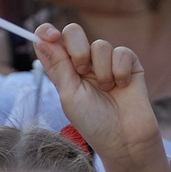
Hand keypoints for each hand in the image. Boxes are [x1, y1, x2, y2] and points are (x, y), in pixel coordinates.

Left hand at [34, 21, 166, 171]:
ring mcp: (106, 63)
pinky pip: (122, 52)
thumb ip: (58, 66)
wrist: (125, 139)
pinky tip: (122, 86)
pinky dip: (120, 70)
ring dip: (102, 69)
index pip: (50, 42)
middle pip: (74, 32)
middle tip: (82, 70)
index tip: (51, 35)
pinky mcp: (129, 65)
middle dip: (78, 48)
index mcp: (64, 71)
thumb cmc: (93, 123)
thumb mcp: (70, 96)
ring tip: (107, 89)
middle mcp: (84, 64)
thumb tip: (41, 41)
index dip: (47, 33)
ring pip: (100, 44)